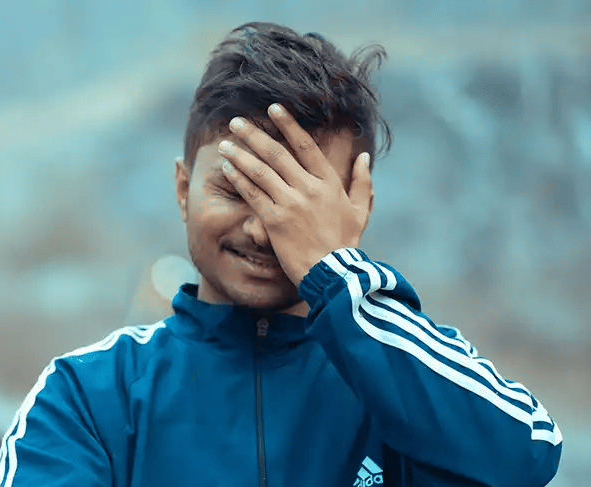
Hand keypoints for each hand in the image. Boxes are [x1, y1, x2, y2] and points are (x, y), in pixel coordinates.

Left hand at [217, 103, 373, 285]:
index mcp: (329, 183)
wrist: (333, 274)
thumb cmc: (345, 244)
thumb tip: (363, 157)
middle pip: (277, 153)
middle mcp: (309, 188)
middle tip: (237, 121)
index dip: (288, 125)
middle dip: (254, 135)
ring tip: (226, 142)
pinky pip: (252, 194)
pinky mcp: (274, 221)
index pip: (306, 146)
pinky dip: (239, 179)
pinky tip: (227, 168)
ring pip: (260, 171)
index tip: (273, 109)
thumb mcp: (360, 211)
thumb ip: (362, 182)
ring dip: (240, 154)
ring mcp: (290, 204)